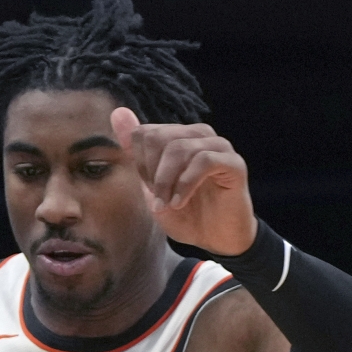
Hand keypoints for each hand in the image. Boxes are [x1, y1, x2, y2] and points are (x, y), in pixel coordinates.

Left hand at [108, 110, 256, 257]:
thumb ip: (135, 152)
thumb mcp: (151, 186)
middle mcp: (199, 135)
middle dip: (152, 172)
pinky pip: (204, 160)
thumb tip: (118, 112)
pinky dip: (186, 184)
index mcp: (178, 136)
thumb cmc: (186, 213)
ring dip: (166, 182)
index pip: (145, 133)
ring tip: (168, 204)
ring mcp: (218, 146)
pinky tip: (180, 202)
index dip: (140, 165)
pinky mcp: (234, 162)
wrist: (216, 239)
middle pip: (159, 137)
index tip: (149, 189)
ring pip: (180, 147)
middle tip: (159, 198)